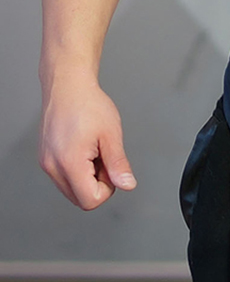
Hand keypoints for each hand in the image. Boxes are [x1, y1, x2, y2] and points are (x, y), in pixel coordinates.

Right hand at [39, 74, 136, 209]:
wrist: (68, 86)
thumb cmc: (88, 104)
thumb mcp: (111, 134)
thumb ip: (118, 164)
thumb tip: (127, 185)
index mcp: (69, 163)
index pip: (90, 200)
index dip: (108, 188)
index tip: (112, 166)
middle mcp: (52, 167)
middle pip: (80, 198)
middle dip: (97, 182)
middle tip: (104, 155)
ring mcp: (46, 163)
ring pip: (71, 189)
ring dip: (87, 175)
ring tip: (93, 148)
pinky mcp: (45, 159)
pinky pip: (63, 177)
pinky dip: (77, 168)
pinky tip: (84, 147)